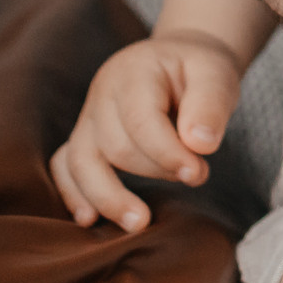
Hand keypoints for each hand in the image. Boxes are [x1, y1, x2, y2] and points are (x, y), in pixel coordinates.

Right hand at [50, 30, 243, 231]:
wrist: (182, 59)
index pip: (140, 120)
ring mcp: (88, 115)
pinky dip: (72, 192)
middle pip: (115, 145)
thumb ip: (211, 105)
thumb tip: (200, 145)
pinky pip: (64, 165)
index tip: (198, 173)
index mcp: (135, 70)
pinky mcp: (85, 135)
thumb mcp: (217, 74)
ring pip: (81, 161)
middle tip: (196, 177)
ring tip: (139, 223)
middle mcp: (103, 92)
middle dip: (155, 170)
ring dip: (108, 196)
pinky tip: (89, 218)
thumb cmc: (199, 70)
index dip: (167, 153)